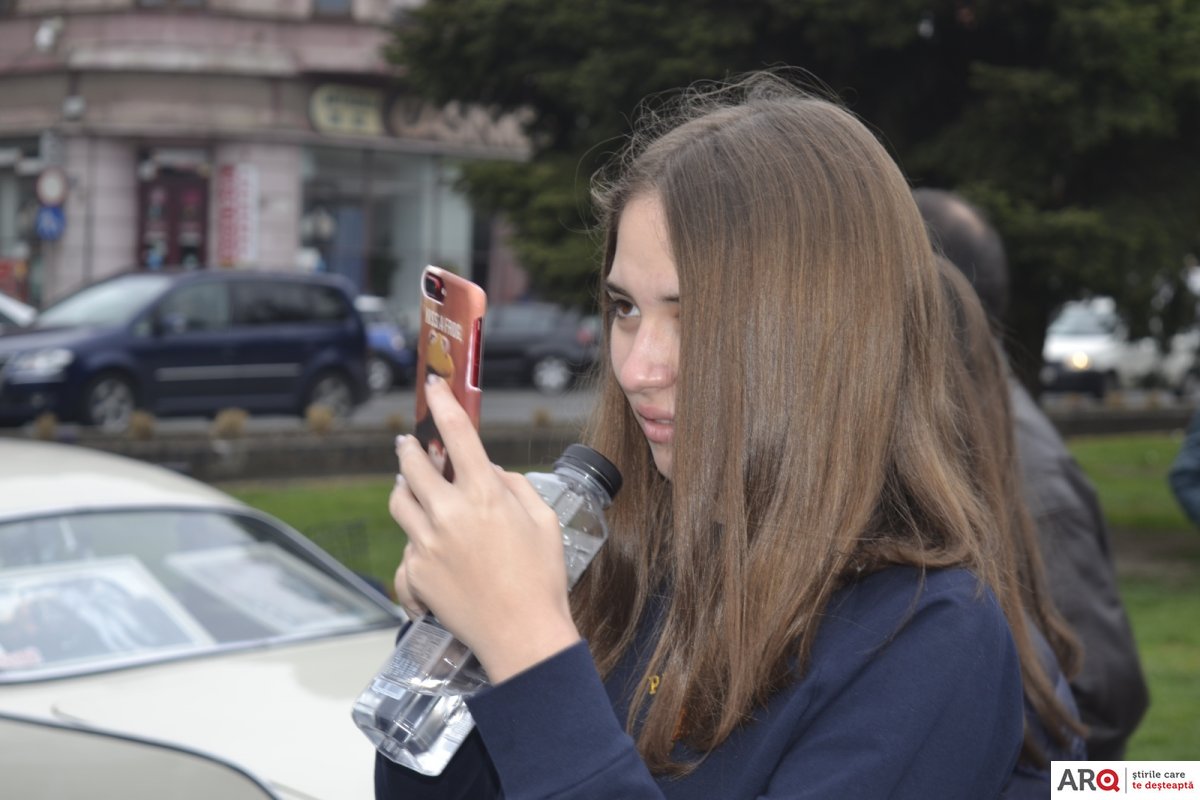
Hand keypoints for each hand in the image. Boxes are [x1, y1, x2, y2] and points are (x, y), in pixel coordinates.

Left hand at [390, 376, 581, 682]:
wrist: (522, 635)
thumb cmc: (541, 580)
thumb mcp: (544, 522)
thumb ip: (515, 488)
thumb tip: (492, 474)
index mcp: (485, 495)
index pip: (457, 434)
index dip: (443, 404)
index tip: (434, 388)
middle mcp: (449, 514)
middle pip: (413, 465)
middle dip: (410, 448)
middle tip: (410, 443)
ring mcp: (428, 544)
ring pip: (399, 501)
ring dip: (404, 488)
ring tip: (412, 488)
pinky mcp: (417, 574)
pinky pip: (406, 547)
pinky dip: (417, 543)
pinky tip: (431, 549)